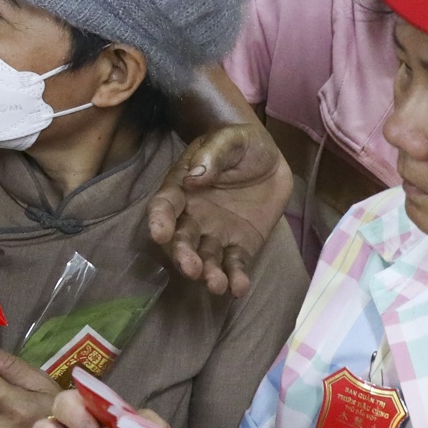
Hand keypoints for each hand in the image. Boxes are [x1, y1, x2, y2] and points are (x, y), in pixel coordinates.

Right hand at [146, 123, 290, 297]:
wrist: (268, 157)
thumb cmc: (240, 143)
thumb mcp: (229, 139)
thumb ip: (212, 155)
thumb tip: (194, 177)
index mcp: (182, 188)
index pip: (164, 206)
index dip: (159, 220)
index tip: (160, 234)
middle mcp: (193, 216)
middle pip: (181, 239)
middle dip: (183, 255)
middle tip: (192, 268)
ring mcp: (216, 233)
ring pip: (206, 258)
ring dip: (208, 274)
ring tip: (216, 285)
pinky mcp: (241, 245)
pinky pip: (235, 264)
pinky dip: (236, 277)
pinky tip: (238, 288)